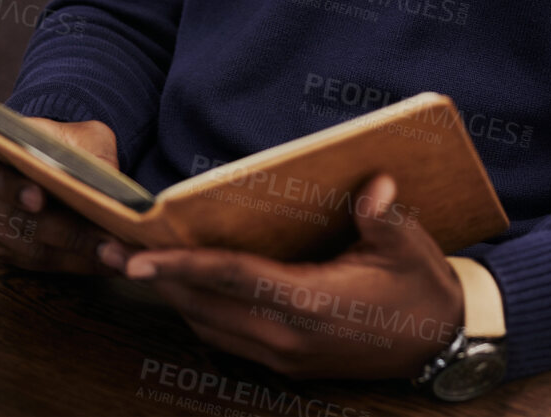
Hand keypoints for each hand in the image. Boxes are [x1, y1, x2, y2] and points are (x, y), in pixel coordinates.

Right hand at [0, 116, 119, 273]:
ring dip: (80, 256)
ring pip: (34, 251)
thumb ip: (89, 149)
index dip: (12, 188)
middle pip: (18, 222)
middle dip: (68, 233)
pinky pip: (45, 265)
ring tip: (118, 254)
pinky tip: (111, 261)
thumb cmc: (63, 143)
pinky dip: (81, 264)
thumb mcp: (80, 133)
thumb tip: (108, 179)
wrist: (58, 160)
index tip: (39, 198)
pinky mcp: (12, 254)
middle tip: (106, 240)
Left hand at [104, 174, 465, 379]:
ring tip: (133, 264)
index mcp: (311, 305)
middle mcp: (288, 337)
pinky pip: (226, 338)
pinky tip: (184, 288)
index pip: (232, 279)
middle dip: (155, 278)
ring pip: (208, 326)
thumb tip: (375, 186)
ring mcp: (286, 356)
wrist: (442, 343)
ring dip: (172, 296)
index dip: (181, 265)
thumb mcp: (410, 246)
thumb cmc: (422, 288)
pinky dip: (198, 311)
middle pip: (204, 305)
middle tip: (108, 249)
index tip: (135, 256)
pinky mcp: (288, 364)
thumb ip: (384, 217)